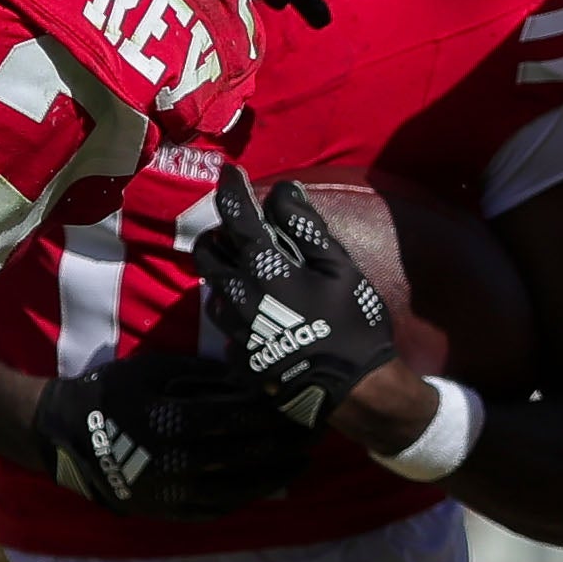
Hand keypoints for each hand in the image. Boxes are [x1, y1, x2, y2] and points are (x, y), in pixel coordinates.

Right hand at [39, 334, 314, 515]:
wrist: (67, 437)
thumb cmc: (114, 393)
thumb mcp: (156, 369)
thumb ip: (205, 375)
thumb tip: (253, 376)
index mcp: (171, 421)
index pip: (238, 418)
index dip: (275, 412)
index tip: (303, 402)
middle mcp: (175, 462)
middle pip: (245, 454)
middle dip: (285, 442)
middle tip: (317, 431)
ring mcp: (171, 493)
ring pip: (237, 489)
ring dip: (275, 475)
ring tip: (302, 460)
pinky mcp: (167, 512)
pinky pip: (217, 509)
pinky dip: (247, 497)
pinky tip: (268, 484)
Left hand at [193, 171, 397, 429]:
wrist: (352, 390)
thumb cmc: (353, 323)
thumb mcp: (341, 269)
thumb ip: (308, 228)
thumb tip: (284, 191)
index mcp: (268, 270)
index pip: (239, 219)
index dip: (232, 191)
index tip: (230, 171)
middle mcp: (242, 297)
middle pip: (209, 256)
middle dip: (214, 236)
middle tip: (231, 231)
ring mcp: (237, 330)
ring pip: (213, 292)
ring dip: (222, 275)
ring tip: (243, 273)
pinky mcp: (240, 359)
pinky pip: (225, 328)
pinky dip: (234, 313)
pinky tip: (254, 316)